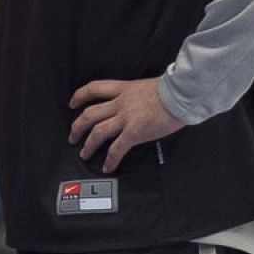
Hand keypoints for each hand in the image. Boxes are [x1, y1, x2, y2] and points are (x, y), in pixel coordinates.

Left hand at [68, 78, 184, 173]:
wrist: (181, 94)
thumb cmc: (172, 89)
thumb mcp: (148, 85)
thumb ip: (137, 94)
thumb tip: (138, 103)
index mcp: (124, 89)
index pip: (94, 88)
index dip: (80, 96)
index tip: (73, 103)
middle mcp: (120, 103)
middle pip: (90, 114)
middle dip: (77, 126)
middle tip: (73, 136)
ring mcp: (125, 118)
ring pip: (97, 132)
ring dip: (88, 145)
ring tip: (84, 154)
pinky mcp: (134, 132)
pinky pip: (116, 149)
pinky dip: (110, 160)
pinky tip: (108, 167)